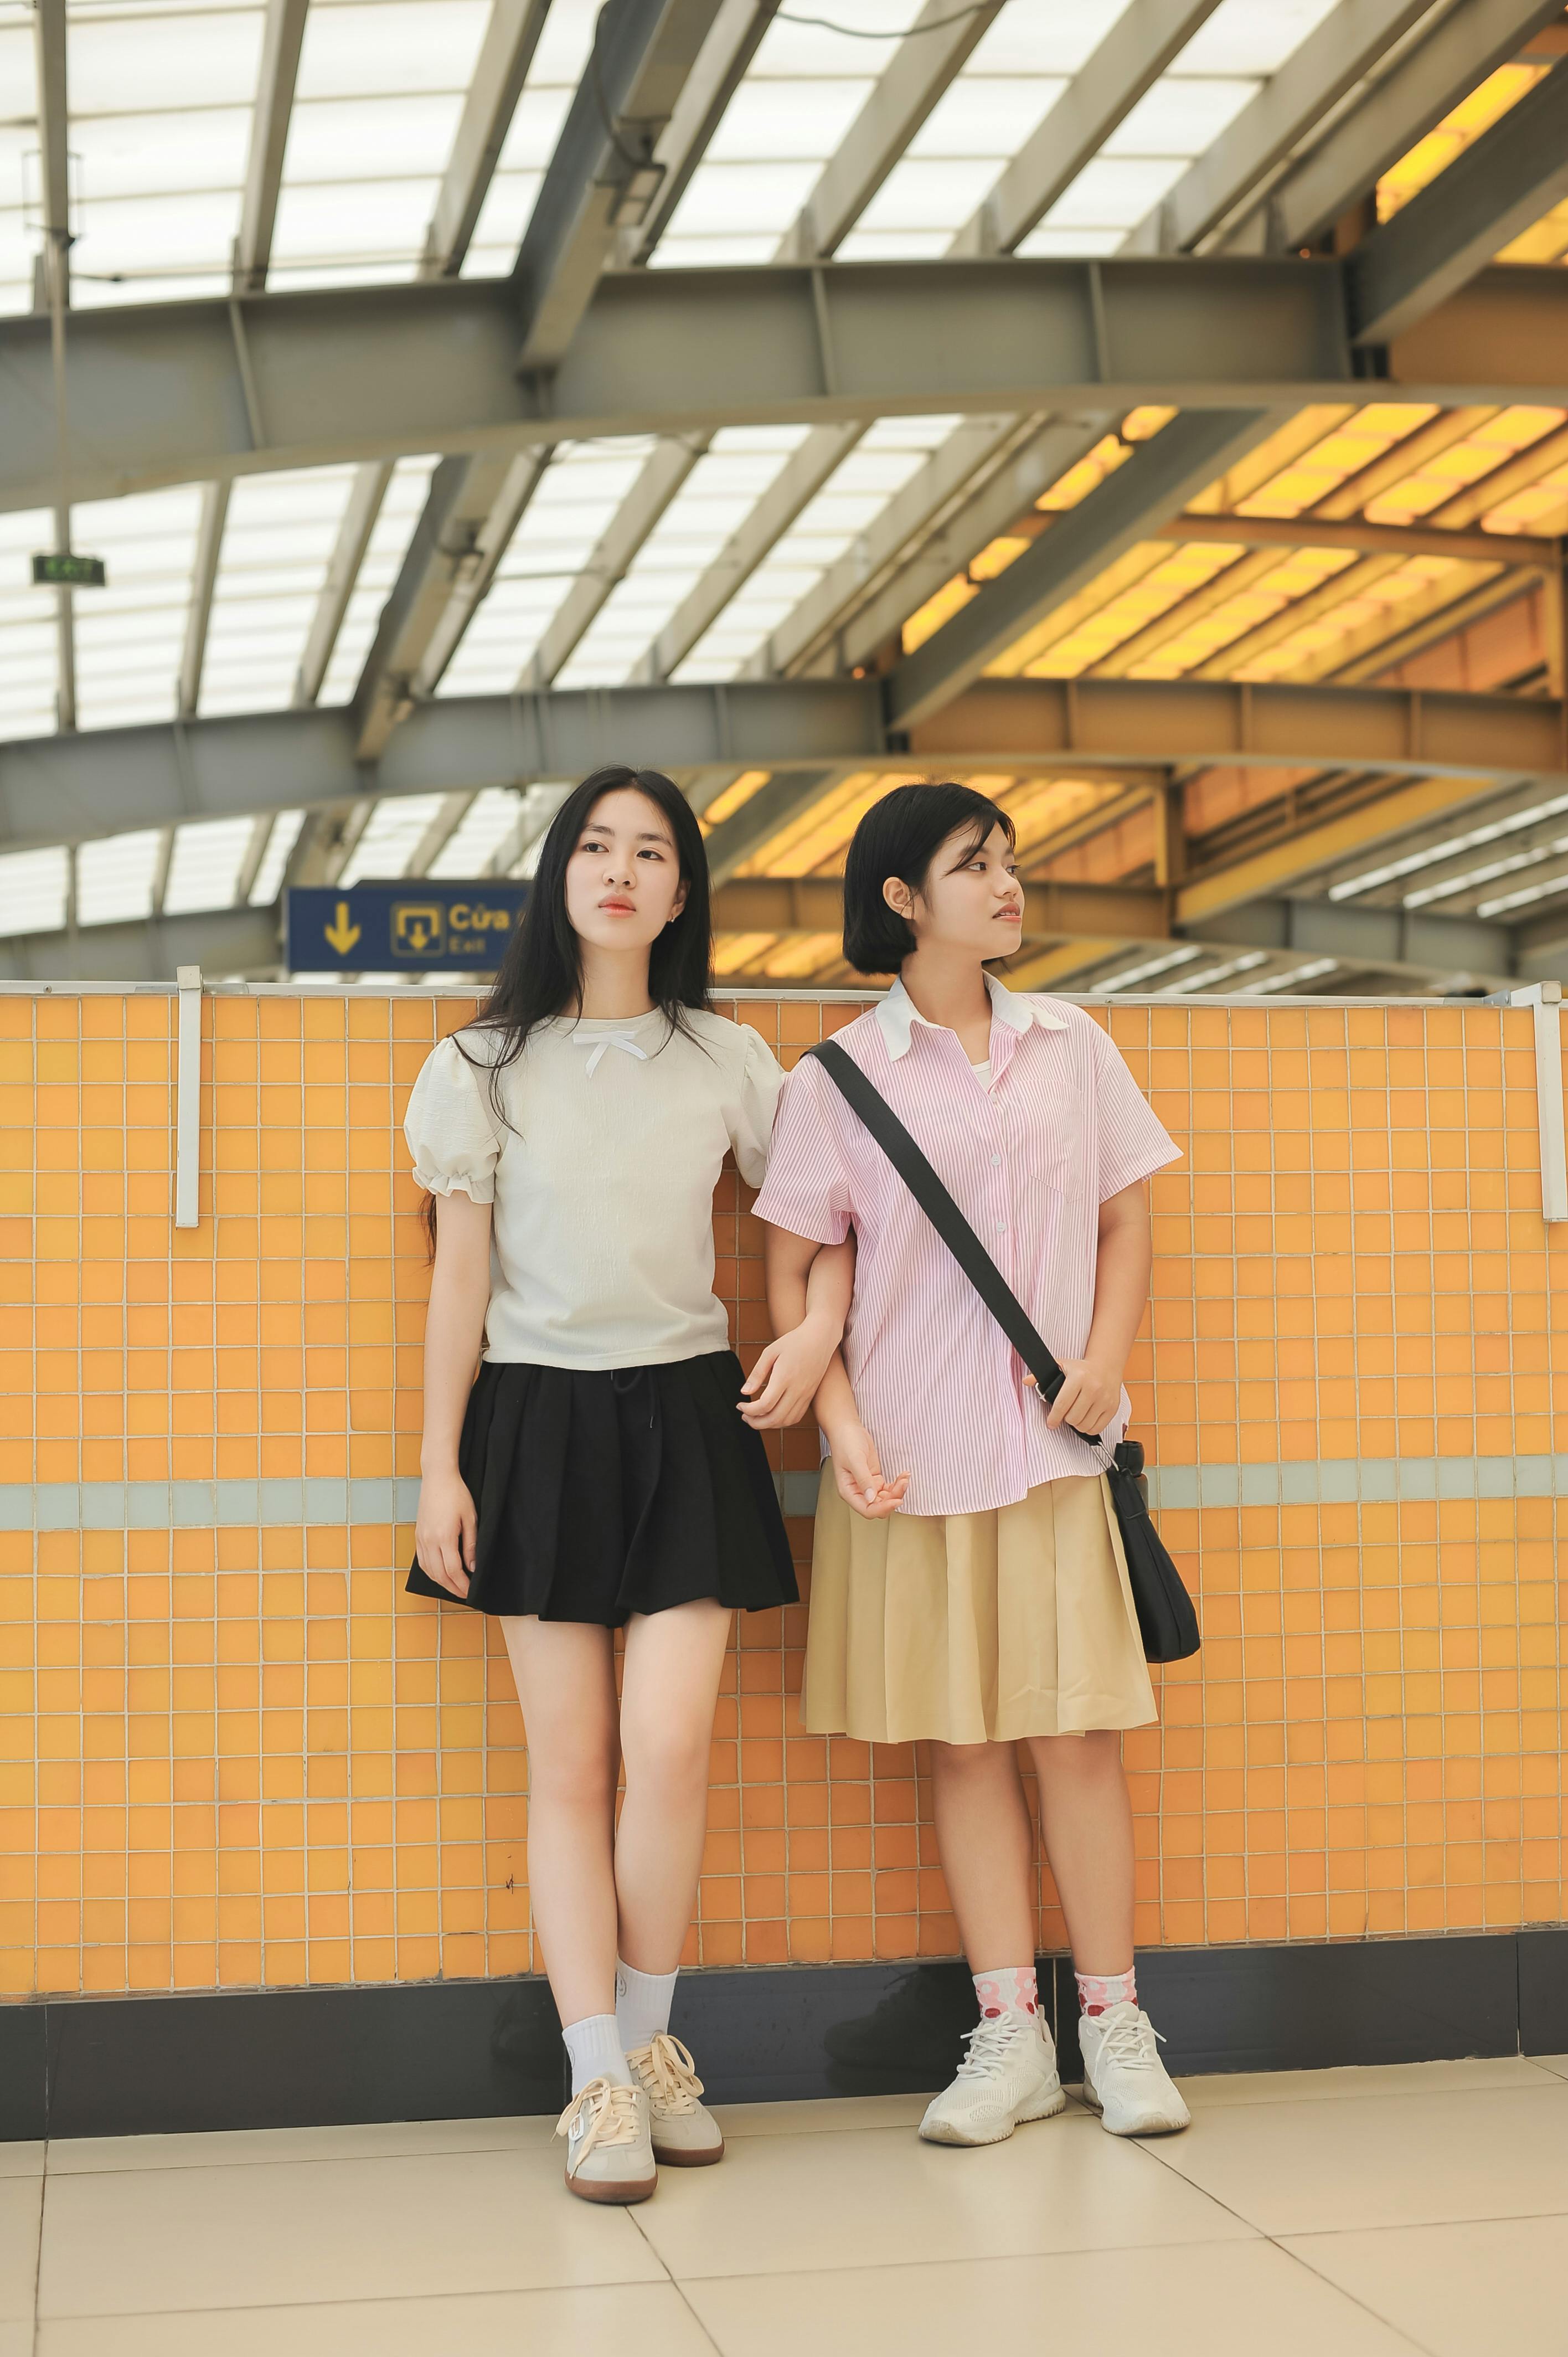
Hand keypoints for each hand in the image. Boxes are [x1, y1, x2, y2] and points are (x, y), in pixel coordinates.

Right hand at [415, 1466, 476, 1597]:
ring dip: (441, 1582)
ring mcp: (421, 1538)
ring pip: (429, 1570)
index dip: (462, 1584)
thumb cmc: (457, 1495)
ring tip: (453, 1588)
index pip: (453, 1570)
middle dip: (453, 1588)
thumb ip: (471, 1545)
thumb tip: (472, 1567)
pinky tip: (438, 1575)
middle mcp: (430, 1540)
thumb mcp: (471, 1519)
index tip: (470, 1591)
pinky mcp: (418, 1535)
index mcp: (445, 1537)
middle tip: (464, 1595)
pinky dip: (430, 1572)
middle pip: (440, 1574)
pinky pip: (421, 1560)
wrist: (438, 1478)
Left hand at [738, 1314, 838, 1428]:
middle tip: (744, 1416)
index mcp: (784, 1377)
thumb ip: (757, 1374)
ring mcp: (806, 1395)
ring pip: (786, 1421)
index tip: (740, 1405)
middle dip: (755, 1423)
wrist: (820, 1338)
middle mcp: (797, 1389)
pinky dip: (782, 1422)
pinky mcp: (810, 1396)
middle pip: (775, 1418)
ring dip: (768, 1425)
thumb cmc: (794, 1341)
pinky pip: (796, 1417)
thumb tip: (744, 1392)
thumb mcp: (770, 1352)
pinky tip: (773, 1415)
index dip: (749, 1410)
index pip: (765, 1405)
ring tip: (756, 1418)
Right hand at [823, 1418, 909, 1519]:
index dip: (883, 1508)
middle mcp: (858, 1492)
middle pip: (879, 1506)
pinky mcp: (875, 1479)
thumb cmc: (845, 1442)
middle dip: (893, 1498)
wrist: (847, 1429)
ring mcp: (867, 1486)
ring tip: (904, 1477)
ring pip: (886, 1499)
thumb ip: (863, 1479)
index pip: (867, 1510)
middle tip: (903, 1483)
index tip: (896, 1500)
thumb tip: (871, 1498)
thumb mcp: (855, 1459)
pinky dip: (897, 1484)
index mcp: (848, 1491)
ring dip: (897, 1491)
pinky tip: (903, 1476)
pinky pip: (889, 1488)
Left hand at [1038, 1356, 1122, 1435]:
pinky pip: (1097, 1428)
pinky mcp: (1112, 1408)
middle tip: (1066, 1413)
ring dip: (1077, 1424)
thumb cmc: (1082, 1369)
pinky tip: (1086, 1418)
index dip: (1054, 1417)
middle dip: (1066, 1418)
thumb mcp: (1061, 1366)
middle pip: (1073, 1418)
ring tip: (1075, 1414)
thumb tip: (1026, 1381)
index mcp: (1079, 1377)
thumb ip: (1042, 1376)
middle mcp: (1093, 1388)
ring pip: (1084, 1425)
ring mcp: (1104, 1399)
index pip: (1062, 1404)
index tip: (1051, 1423)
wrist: (1106, 1367)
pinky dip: (1088, 1428)